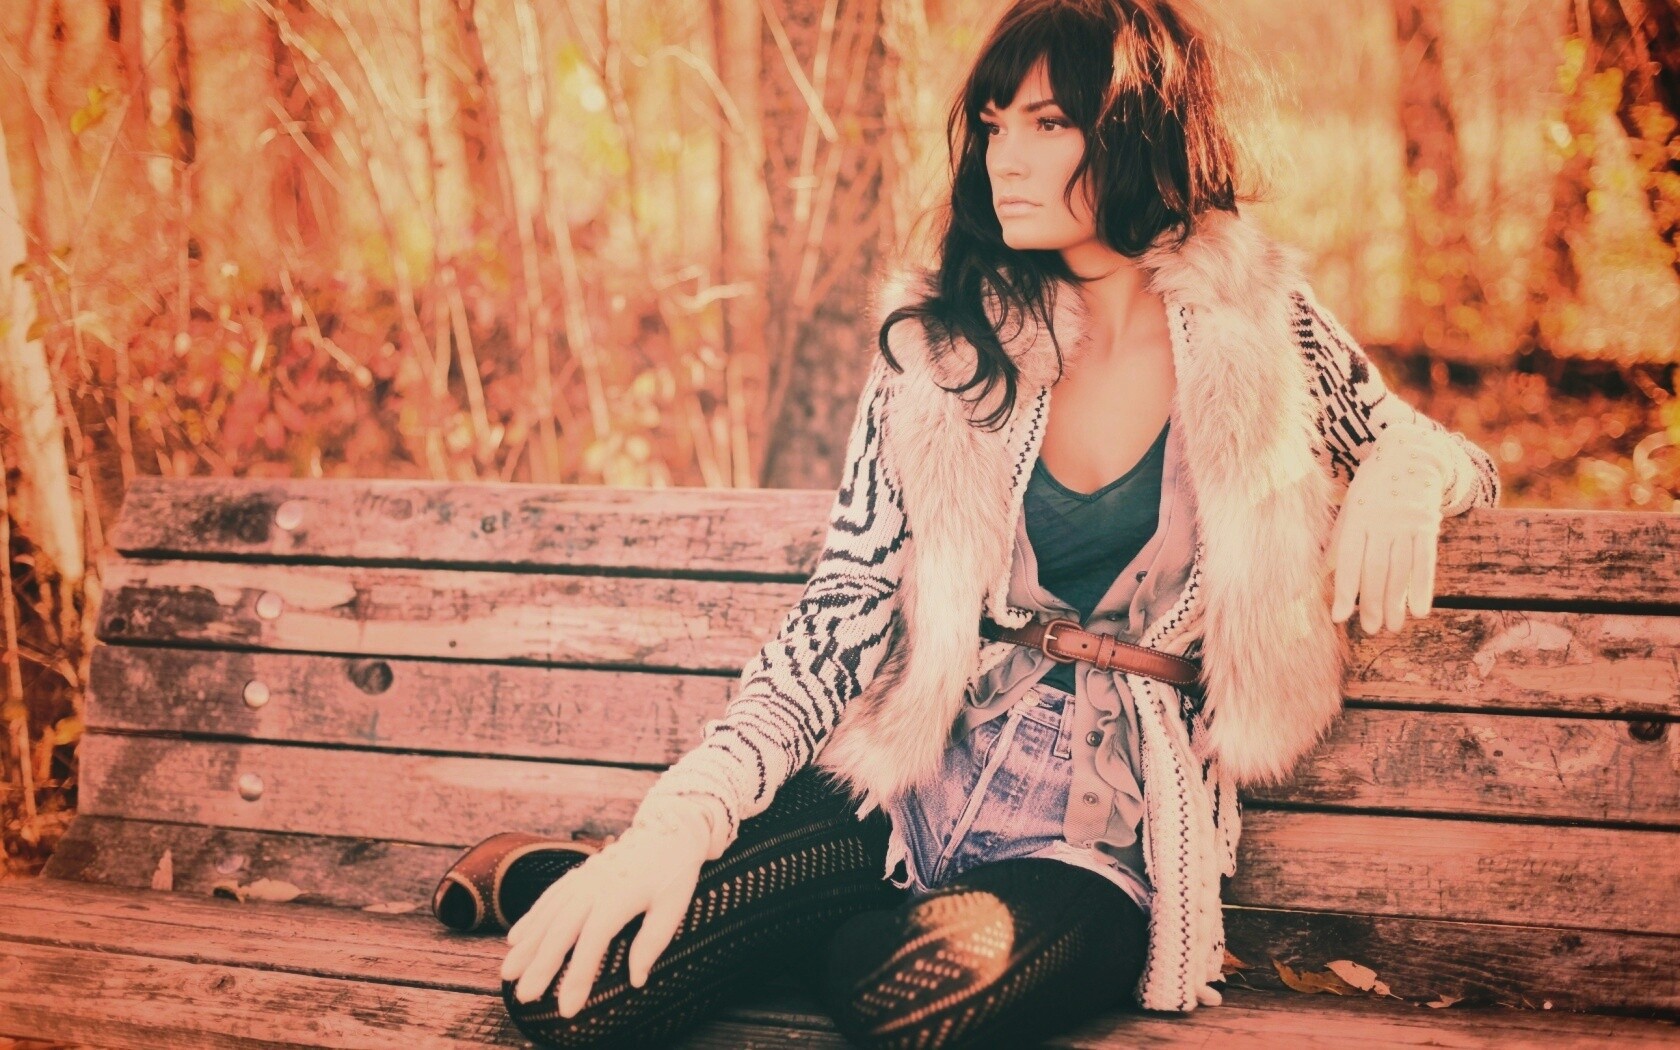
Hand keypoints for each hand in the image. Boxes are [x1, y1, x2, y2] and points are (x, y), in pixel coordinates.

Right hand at [500, 798, 713, 1016]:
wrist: (666, 830)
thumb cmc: (673, 873)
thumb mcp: (673, 906)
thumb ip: (652, 941)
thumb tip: (636, 979)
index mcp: (618, 898)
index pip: (592, 943)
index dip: (578, 976)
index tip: (567, 1008)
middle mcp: (593, 888)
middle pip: (560, 931)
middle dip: (540, 966)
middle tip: (524, 996)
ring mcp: (582, 879)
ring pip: (547, 915)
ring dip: (527, 946)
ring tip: (508, 973)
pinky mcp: (578, 874)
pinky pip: (548, 898)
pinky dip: (530, 918)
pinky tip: (516, 939)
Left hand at [1329, 435, 1446, 633]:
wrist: (1410, 456)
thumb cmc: (1370, 492)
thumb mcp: (1348, 513)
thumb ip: (1335, 548)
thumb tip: (1309, 582)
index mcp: (1356, 518)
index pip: (1349, 560)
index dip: (1344, 590)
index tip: (1339, 617)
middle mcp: (1381, 521)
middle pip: (1376, 569)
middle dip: (1372, 602)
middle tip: (1370, 629)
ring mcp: (1406, 523)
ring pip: (1401, 569)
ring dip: (1396, 602)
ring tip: (1392, 626)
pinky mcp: (1428, 526)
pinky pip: (1426, 561)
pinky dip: (1423, 587)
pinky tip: (1420, 610)